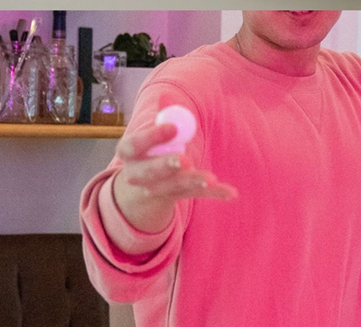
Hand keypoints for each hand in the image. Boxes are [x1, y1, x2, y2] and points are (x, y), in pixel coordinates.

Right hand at [113, 121, 237, 233]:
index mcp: (129, 153)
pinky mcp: (178, 196)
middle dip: (167, 165)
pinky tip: (231, 194)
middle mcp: (138, 174)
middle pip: (151, 171)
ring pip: (175, 186)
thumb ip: (163, 116)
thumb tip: (166, 96)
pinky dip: (215, 193)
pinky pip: (197, 194)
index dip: (152, 137)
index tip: (172, 128)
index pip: (134, 145)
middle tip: (185, 159)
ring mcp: (157, 189)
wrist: (145, 183)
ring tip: (211, 178)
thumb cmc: (151, 149)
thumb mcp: (153, 133)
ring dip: (193, 181)